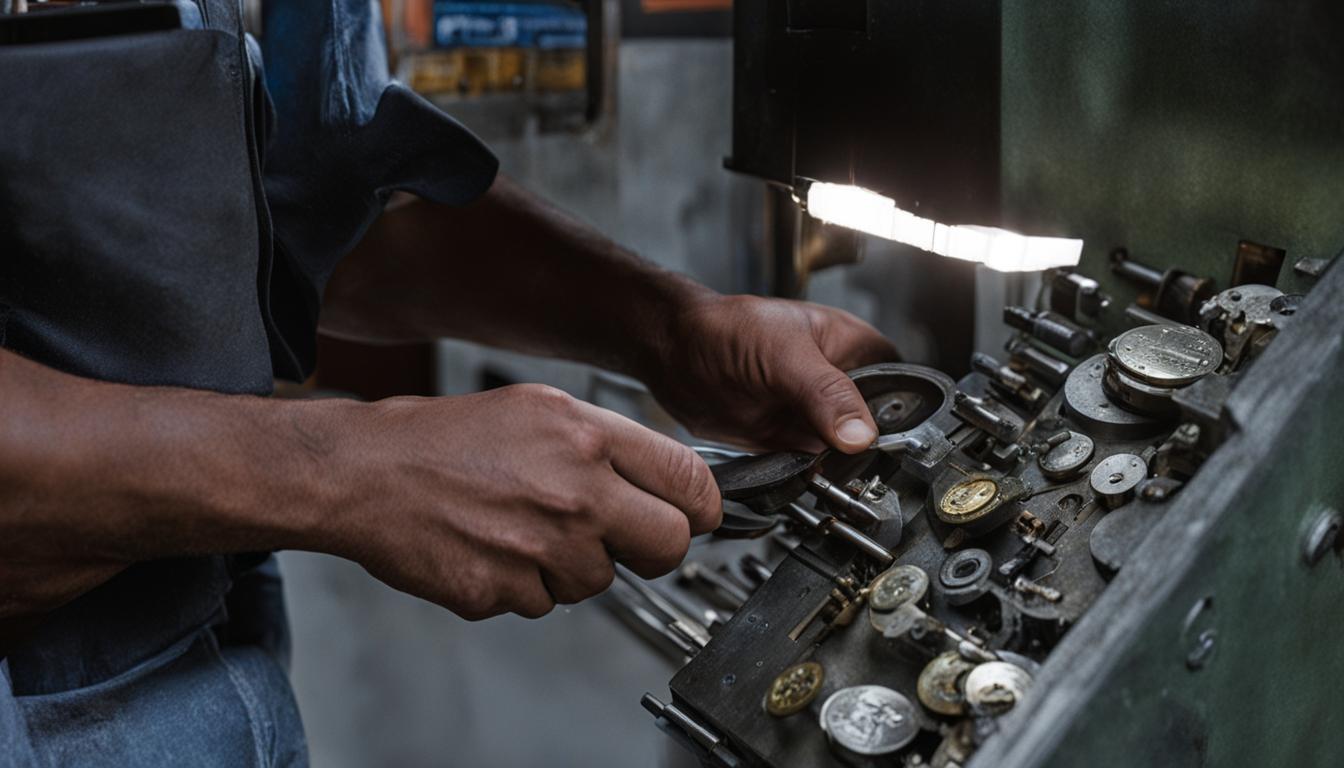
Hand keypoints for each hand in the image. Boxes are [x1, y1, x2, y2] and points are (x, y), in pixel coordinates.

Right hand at [327, 384, 721, 619]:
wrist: (366, 473)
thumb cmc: (446, 438)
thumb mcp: (538, 409)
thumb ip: (607, 441)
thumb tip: (665, 478)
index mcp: (587, 437)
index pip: (691, 482)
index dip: (702, 506)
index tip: (697, 515)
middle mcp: (574, 492)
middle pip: (669, 546)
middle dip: (653, 548)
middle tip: (624, 537)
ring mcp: (540, 547)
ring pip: (601, 581)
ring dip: (574, 566)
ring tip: (525, 527)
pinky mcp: (504, 591)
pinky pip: (544, 603)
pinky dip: (524, 585)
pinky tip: (494, 548)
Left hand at [647, 294, 898, 453]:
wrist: (673, 354)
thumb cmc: (724, 329)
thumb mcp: (784, 354)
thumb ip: (826, 393)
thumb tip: (860, 434)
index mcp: (851, 346)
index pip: (899, 384)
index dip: (903, 414)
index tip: (893, 441)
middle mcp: (838, 382)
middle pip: (876, 426)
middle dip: (870, 448)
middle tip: (856, 460)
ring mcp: (813, 412)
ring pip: (846, 451)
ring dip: (840, 466)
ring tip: (828, 467)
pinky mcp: (788, 438)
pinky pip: (813, 465)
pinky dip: (812, 475)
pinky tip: (804, 474)